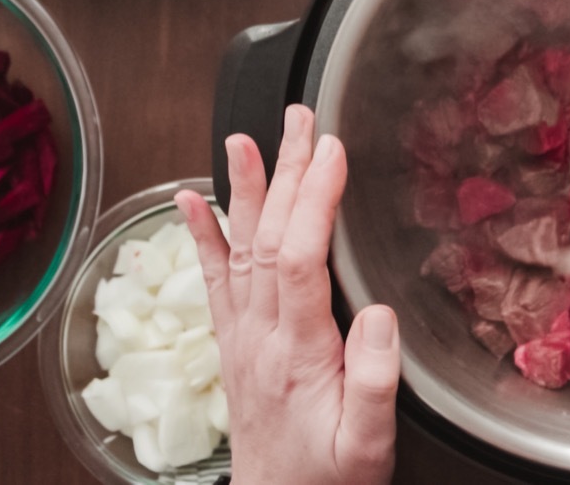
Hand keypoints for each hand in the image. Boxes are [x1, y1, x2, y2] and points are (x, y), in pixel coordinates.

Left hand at [175, 105, 398, 484]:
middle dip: (284, 172)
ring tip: (246, 137)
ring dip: (244, 189)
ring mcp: (242, 336)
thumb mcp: (367, 444)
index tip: (332, 151)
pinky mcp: (236, 341)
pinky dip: (202, 236)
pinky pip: (215, 280)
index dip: (314, 198)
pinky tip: (193, 201)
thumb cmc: (327, 477)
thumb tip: (376, 315)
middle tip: (298, 120)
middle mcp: (260, 335)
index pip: (299, 258)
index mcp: (297, 352)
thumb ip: (373, 382)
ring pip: (240, 248)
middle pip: (266, 237)